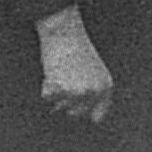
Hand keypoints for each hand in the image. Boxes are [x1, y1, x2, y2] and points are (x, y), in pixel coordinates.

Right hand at [36, 8, 112, 122]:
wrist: (65, 32)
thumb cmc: (77, 49)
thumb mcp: (94, 71)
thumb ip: (94, 93)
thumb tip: (91, 119)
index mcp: (105, 87)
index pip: (97, 116)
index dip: (86, 112)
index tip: (77, 106)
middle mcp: (93, 92)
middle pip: (75, 113)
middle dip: (67, 102)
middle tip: (65, 81)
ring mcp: (76, 92)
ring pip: (59, 106)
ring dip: (56, 94)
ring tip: (59, 74)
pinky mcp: (59, 89)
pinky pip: (47, 97)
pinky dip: (45, 87)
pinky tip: (51, 72)